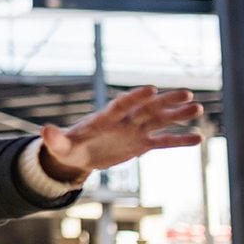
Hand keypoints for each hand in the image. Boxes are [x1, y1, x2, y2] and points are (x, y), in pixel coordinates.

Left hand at [40, 86, 204, 181]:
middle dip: (165, 101)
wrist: (79, 154)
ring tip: (198, 108)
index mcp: (105, 118)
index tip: (151, 89)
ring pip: (159, 121)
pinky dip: (179, 140)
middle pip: (147, 108)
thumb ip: (55, 138)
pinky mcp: (141, 144)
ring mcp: (134, 131)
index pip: (121, 105)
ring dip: (178, 115)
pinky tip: (198, 138)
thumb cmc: (68, 148)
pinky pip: (163, 142)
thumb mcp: (60, 146)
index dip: (135, 97)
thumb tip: (44, 131)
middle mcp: (124, 121)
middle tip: (186, 93)